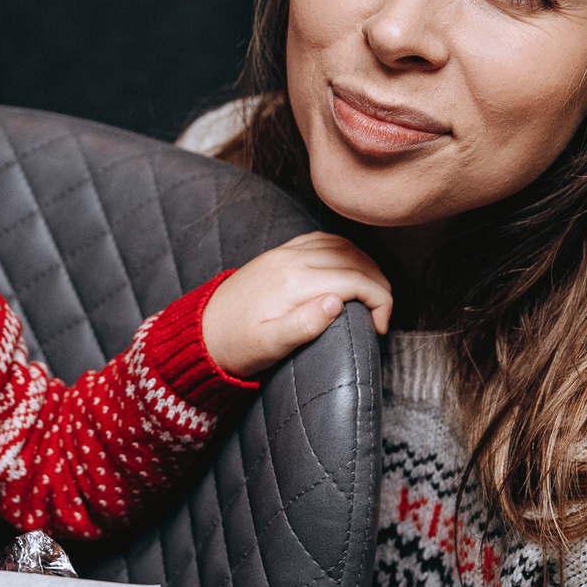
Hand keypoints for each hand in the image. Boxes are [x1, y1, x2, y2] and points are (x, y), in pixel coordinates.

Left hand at [201, 232, 391, 379]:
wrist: (202, 333)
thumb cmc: (236, 346)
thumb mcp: (269, 346)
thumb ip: (304, 325)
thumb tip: (337, 302)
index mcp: (294, 282)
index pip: (356, 280)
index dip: (381, 302)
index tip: (381, 327)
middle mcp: (292, 260)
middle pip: (355, 260)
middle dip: (380, 285)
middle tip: (384, 315)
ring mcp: (285, 253)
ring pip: (343, 245)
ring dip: (367, 266)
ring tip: (374, 295)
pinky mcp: (280, 254)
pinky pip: (322, 240)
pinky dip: (346, 250)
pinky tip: (351, 268)